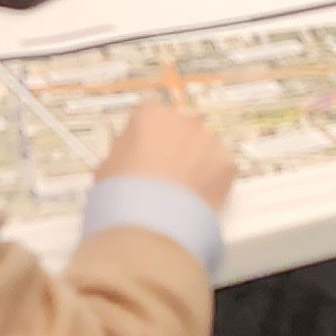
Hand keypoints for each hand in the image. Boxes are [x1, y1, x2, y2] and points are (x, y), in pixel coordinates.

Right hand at [101, 99, 235, 207]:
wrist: (151, 220)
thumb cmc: (120, 191)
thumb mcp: (106, 167)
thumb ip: (122, 153)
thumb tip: (130, 158)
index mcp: (151, 115)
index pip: (149, 117)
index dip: (146, 138)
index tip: (142, 157)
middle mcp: (184, 120)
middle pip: (181, 130)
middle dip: (175, 147)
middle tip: (165, 176)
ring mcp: (210, 140)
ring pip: (204, 148)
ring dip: (197, 162)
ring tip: (184, 191)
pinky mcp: (228, 164)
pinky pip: (219, 170)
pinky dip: (212, 182)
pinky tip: (198, 200)